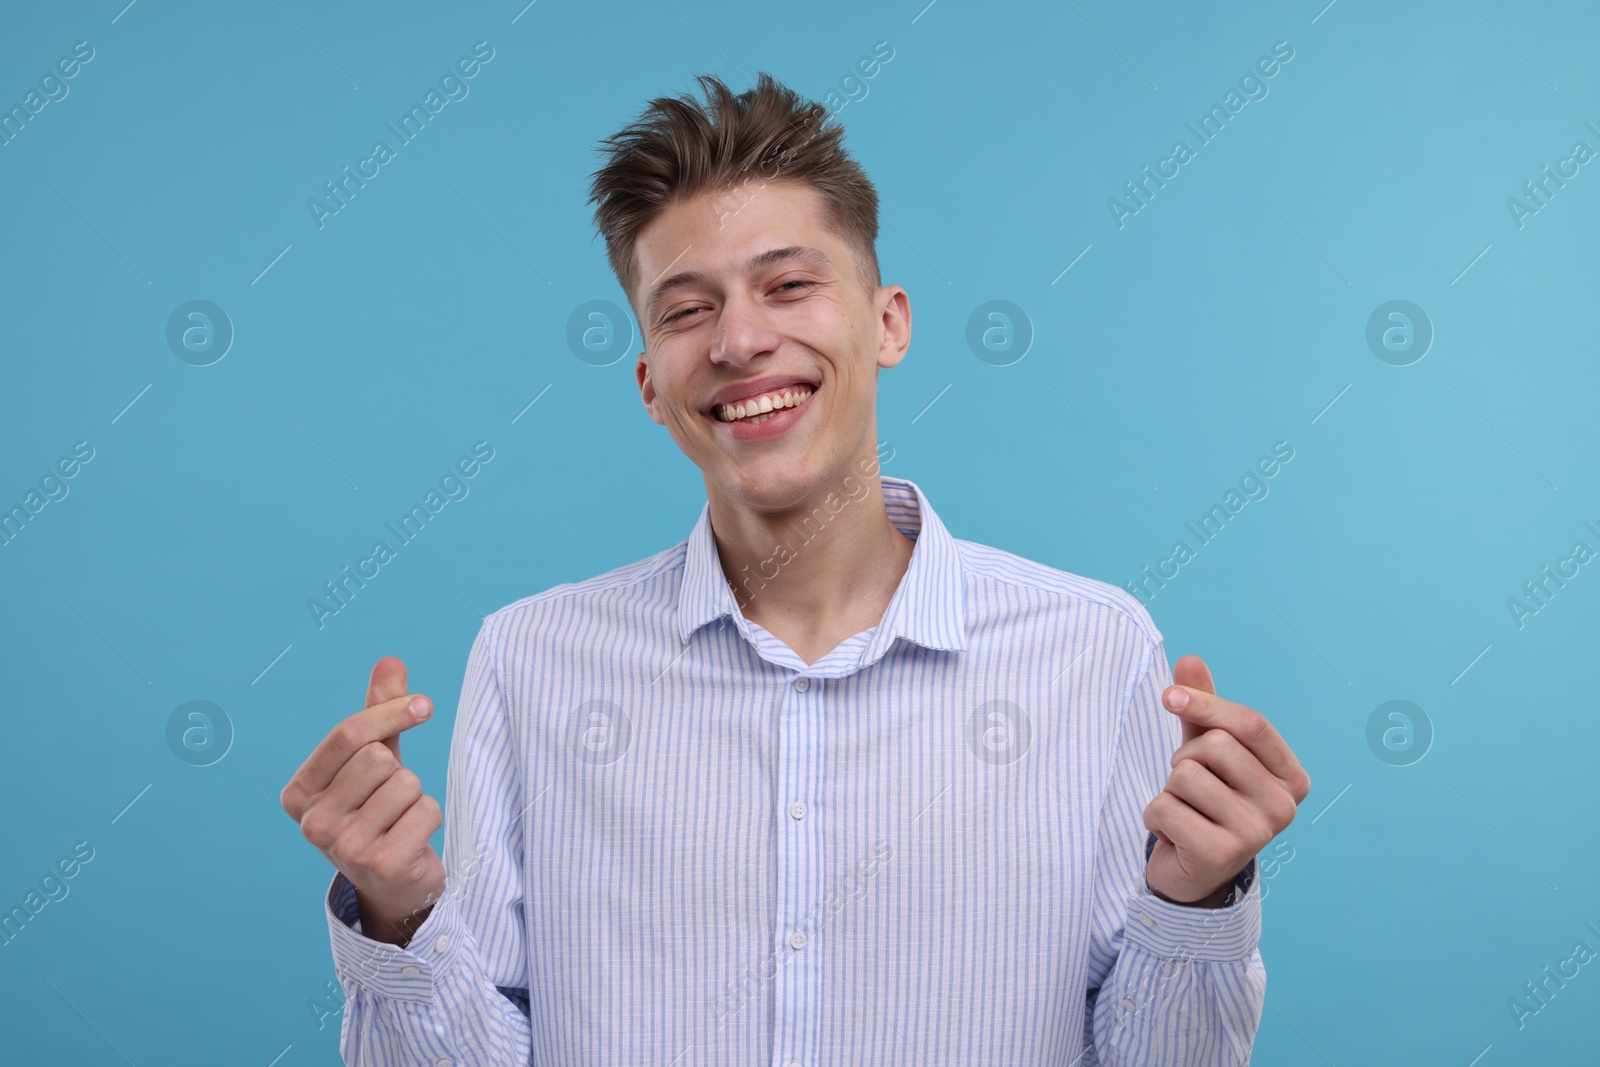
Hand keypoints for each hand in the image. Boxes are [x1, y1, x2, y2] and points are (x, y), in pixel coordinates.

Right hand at [280, 656, 446, 945]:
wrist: (396, 883)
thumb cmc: (381, 812)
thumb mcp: (376, 759)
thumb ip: (379, 712)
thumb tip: (390, 661)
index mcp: (299, 793)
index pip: (348, 734)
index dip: (391, 711)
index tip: (424, 705)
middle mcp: (312, 823)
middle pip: (379, 758)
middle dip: (400, 771)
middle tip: (393, 801)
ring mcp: (343, 848)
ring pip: (406, 783)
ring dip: (417, 797)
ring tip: (401, 822)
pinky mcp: (380, 865)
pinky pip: (426, 810)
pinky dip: (430, 819)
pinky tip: (413, 841)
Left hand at [1143, 655, 1310, 905]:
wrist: (1191, 872)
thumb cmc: (1204, 803)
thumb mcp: (1205, 750)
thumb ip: (1202, 707)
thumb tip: (1190, 659)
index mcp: (1291, 777)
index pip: (1251, 723)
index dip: (1206, 703)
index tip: (1168, 696)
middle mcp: (1284, 807)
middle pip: (1215, 745)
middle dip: (1184, 758)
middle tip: (1189, 788)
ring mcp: (1256, 834)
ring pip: (1185, 775)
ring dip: (1168, 790)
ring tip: (1184, 812)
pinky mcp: (1220, 855)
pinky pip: (1164, 808)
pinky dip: (1155, 817)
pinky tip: (1174, 835)